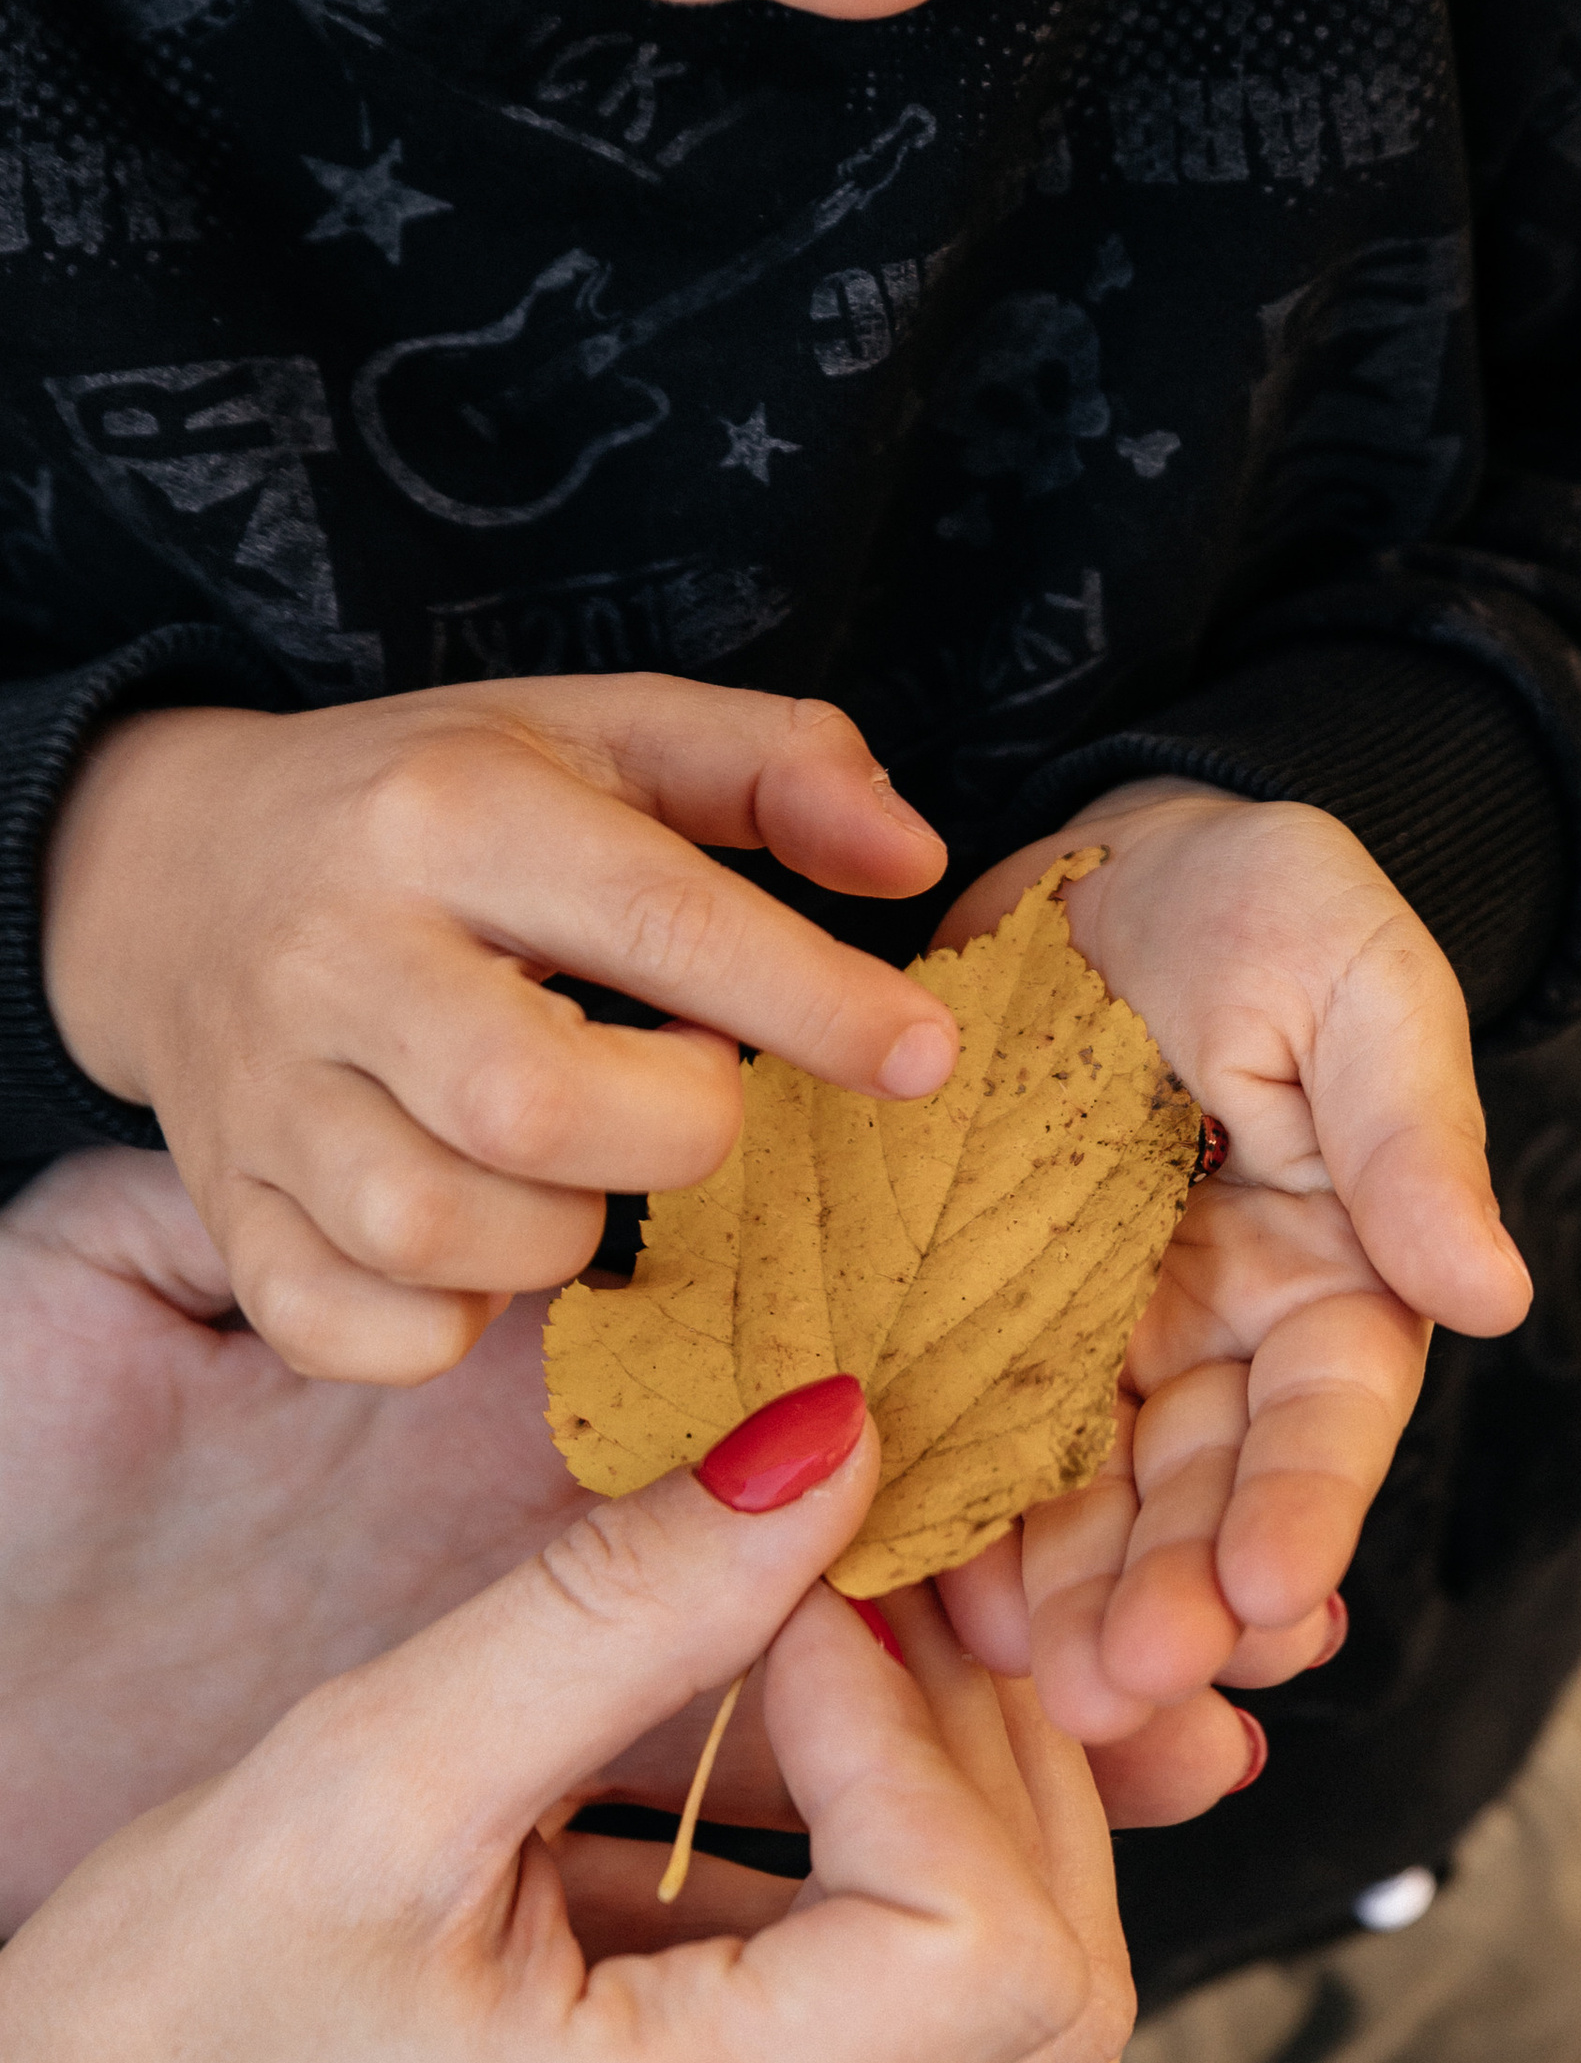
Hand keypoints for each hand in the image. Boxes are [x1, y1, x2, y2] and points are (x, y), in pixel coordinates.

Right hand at [0, 1376, 1130, 2062]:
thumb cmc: (155, 2039)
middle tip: (844, 1590)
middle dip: (988, 1745)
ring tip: (839, 1672)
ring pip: (1045, 2045)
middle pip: (1061, 1991)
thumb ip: (623, 1607)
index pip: (987, 1945)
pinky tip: (799, 1779)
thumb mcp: (366, 1779)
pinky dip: (929, 1904)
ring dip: (984, 1820)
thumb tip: (836, 1438)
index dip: (924, 1731)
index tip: (789, 1607)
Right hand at [41, 676, 959, 1384]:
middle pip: (534, 1107)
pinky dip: (445, 1324)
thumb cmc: (439, 803)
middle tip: (691, 1088)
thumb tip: (918, 859)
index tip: (926, 1057)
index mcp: (452, 812)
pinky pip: (346, 1330)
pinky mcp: (224, 1209)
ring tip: (583, 1158)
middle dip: (675, 1130)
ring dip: (563, 1230)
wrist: (172, 864)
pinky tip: (487, 1244)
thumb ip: (779, 767)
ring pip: (437, 1232)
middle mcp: (339, 952)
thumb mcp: (604, 732)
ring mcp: (264, 1093)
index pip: (659, 920)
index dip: (816, 1004)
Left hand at [932, 789, 1531, 1799]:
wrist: (1094, 859)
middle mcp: (1212, 1349)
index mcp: (1332, 1282)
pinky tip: (903, 1594)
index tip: (1266, 1596)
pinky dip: (933, 1521)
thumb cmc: (1255, 902)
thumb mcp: (1355, 977)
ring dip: (1051, 1603)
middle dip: (1162, 1605)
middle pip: (1192, 1501)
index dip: (1300, 1514)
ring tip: (1018, 1683)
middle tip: (1117, 1690)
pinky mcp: (962, 1329)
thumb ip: (1412, 1131)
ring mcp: (1084, 1351)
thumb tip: (1497, 1292)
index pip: (1324, 1423)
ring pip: (1074, 1506)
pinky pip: (948, 1441)